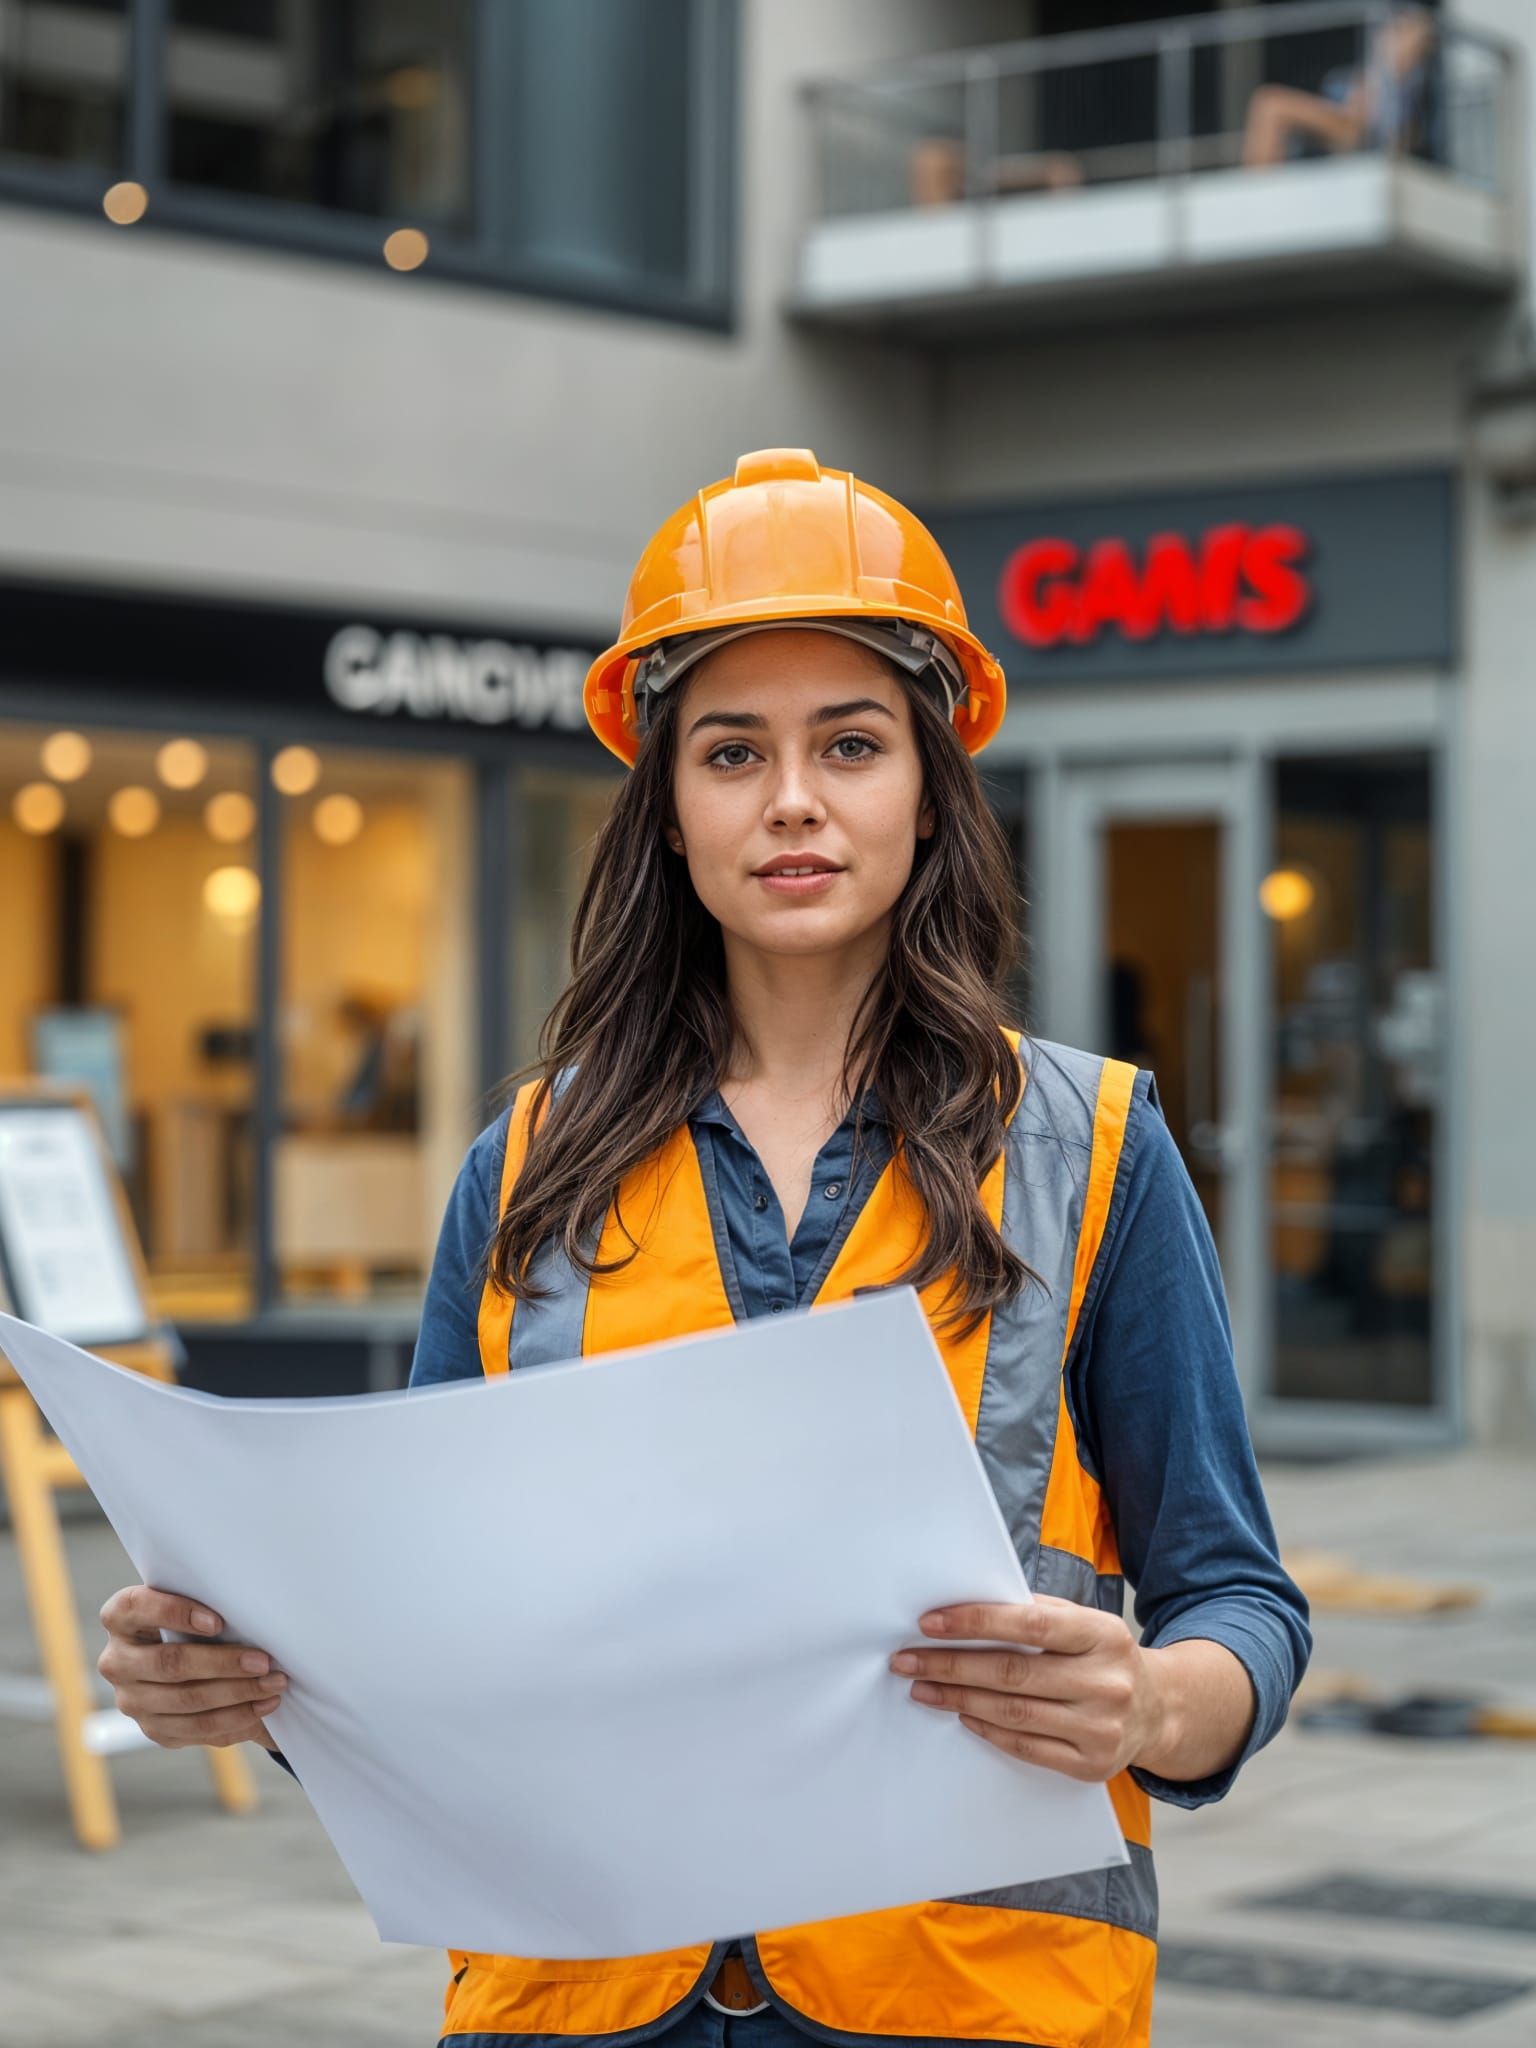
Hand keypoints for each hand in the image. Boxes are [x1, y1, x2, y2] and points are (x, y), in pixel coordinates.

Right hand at [98, 1586, 286, 1752]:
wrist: (186, 1654)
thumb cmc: (197, 1616)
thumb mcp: (193, 1601)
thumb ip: (207, 1600)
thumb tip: (252, 1606)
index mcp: (120, 1617)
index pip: (135, 1608)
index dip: (174, 1612)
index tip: (217, 1622)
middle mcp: (116, 1661)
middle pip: (169, 1663)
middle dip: (223, 1663)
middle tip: (264, 1661)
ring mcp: (131, 1699)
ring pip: (186, 1700)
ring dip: (237, 1694)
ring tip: (273, 1684)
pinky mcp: (153, 1728)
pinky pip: (195, 1728)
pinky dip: (234, 1718)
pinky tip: (262, 1706)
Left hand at [889, 1595, 1162, 1781]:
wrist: (1159, 1710)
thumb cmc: (1104, 1656)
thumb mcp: (1085, 1623)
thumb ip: (1037, 1614)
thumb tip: (968, 1606)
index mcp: (1103, 1635)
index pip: (1030, 1625)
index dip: (975, 1622)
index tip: (929, 1623)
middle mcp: (1106, 1683)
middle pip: (1012, 1673)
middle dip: (950, 1665)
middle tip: (908, 1660)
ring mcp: (1101, 1729)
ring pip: (1013, 1712)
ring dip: (958, 1698)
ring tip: (923, 1687)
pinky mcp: (1091, 1765)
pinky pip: (1026, 1746)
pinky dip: (988, 1728)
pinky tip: (962, 1713)